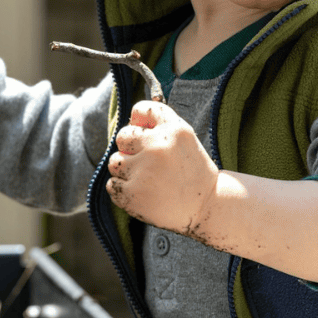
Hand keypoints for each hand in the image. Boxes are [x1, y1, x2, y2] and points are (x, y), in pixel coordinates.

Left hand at [107, 99, 219, 237]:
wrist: (205, 207)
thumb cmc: (192, 172)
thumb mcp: (185, 140)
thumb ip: (159, 126)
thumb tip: (130, 121)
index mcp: (174, 130)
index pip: (140, 110)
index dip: (138, 121)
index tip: (144, 132)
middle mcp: (158, 146)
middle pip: (122, 136)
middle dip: (130, 149)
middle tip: (150, 163)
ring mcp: (143, 171)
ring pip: (114, 161)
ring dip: (126, 171)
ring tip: (148, 179)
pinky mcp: (132, 193)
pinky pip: (112, 184)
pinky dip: (123, 190)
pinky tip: (144, 193)